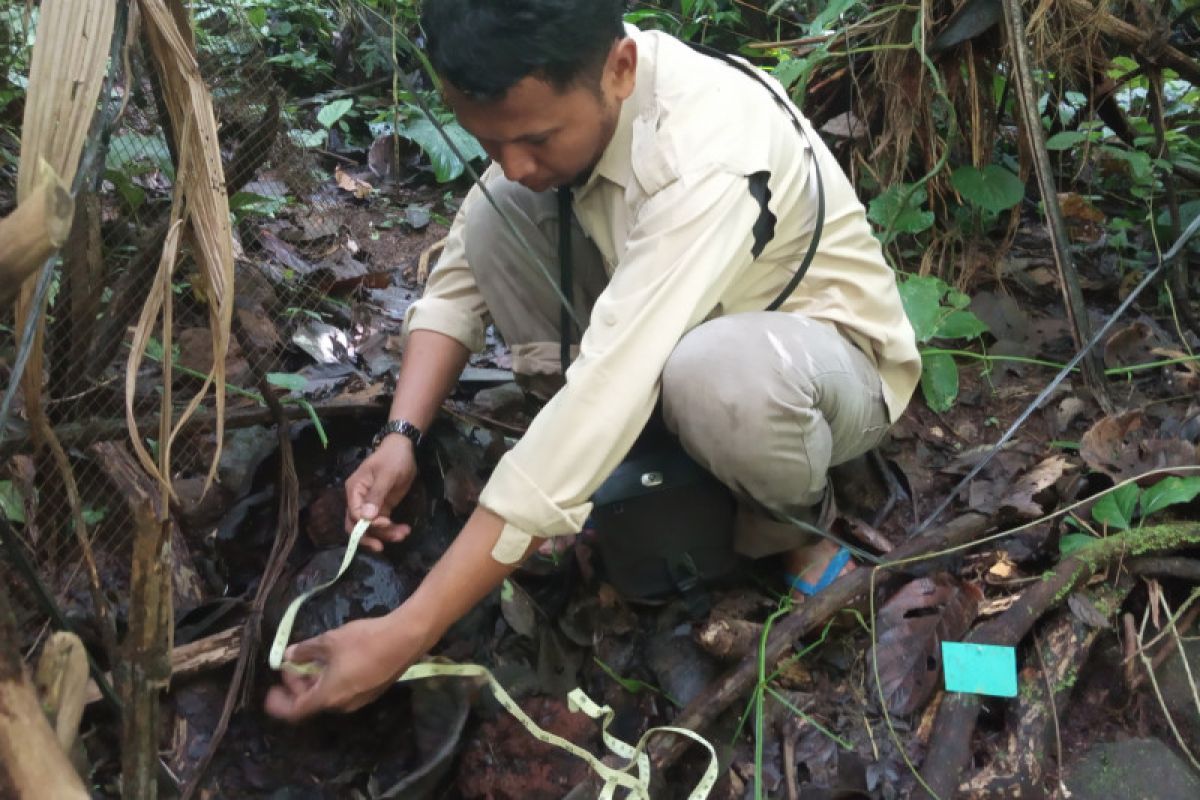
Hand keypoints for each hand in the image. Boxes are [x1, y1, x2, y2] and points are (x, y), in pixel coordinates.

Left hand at [263, 613, 425, 721]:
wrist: (405, 639)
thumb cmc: (363, 641)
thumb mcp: (329, 641)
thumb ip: (305, 650)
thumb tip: (288, 655)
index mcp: (328, 696)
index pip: (295, 710)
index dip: (279, 703)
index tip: (271, 690)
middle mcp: (342, 705)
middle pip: (312, 702)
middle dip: (298, 685)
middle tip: (293, 664)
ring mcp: (359, 700)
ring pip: (329, 696)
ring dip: (316, 682)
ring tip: (313, 660)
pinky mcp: (372, 691)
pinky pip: (345, 692)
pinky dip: (333, 681)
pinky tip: (336, 661)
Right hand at [344, 436, 417, 550]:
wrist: (403, 449)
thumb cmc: (393, 458)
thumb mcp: (386, 475)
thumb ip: (376, 495)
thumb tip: (366, 517)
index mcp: (355, 490)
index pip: (353, 514)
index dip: (366, 524)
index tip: (385, 523)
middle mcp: (358, 500)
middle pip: (357, 526)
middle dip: (370, 537)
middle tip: (383, 547)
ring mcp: (370, 505)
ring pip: (372, 527)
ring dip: (386, 534)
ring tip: (403, 534)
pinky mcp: (382, 508)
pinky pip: (383, 524)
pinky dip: (392, 529)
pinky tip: (404, 530)